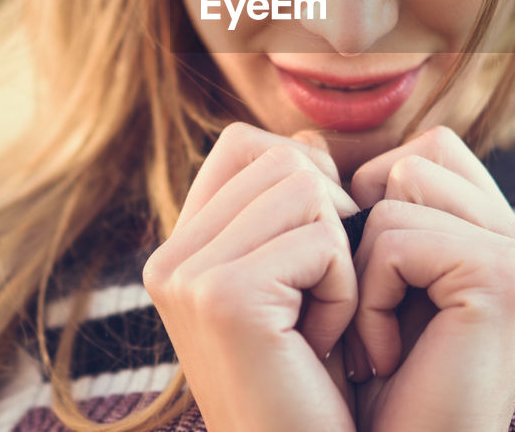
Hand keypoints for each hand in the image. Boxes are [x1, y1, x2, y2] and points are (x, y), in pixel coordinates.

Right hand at [142, 122, 360, 431]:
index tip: (317, 255)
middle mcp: (170, 259)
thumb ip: (290, 204)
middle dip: (329, 221)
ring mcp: (188, 277)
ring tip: (320, 323)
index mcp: (179, 249)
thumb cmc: (316, 379)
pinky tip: (322, 343)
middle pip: (283, 157)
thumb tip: (307, 135)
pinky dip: (344, 290)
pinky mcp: (224, 297)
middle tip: (319, 300)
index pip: (245, 144)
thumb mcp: (297, 279)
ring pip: (306, 187)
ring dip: (339, 256)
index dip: (305, 180)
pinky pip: (323, 239)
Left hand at [343, 126, 514, 431]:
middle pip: (415, 159)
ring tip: (381, 340)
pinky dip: (370, 301)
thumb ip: (377, 206)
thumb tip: (309, 139)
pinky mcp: (507, 277)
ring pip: (400, 189)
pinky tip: (386, 359)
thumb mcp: (377, 282)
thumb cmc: (372, 390)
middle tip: (373, 318)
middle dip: (369, 233)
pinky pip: (395, 240)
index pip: (427, 154)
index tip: (373, 292)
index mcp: (511, 239)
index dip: (375, 208)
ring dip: (365, 269)